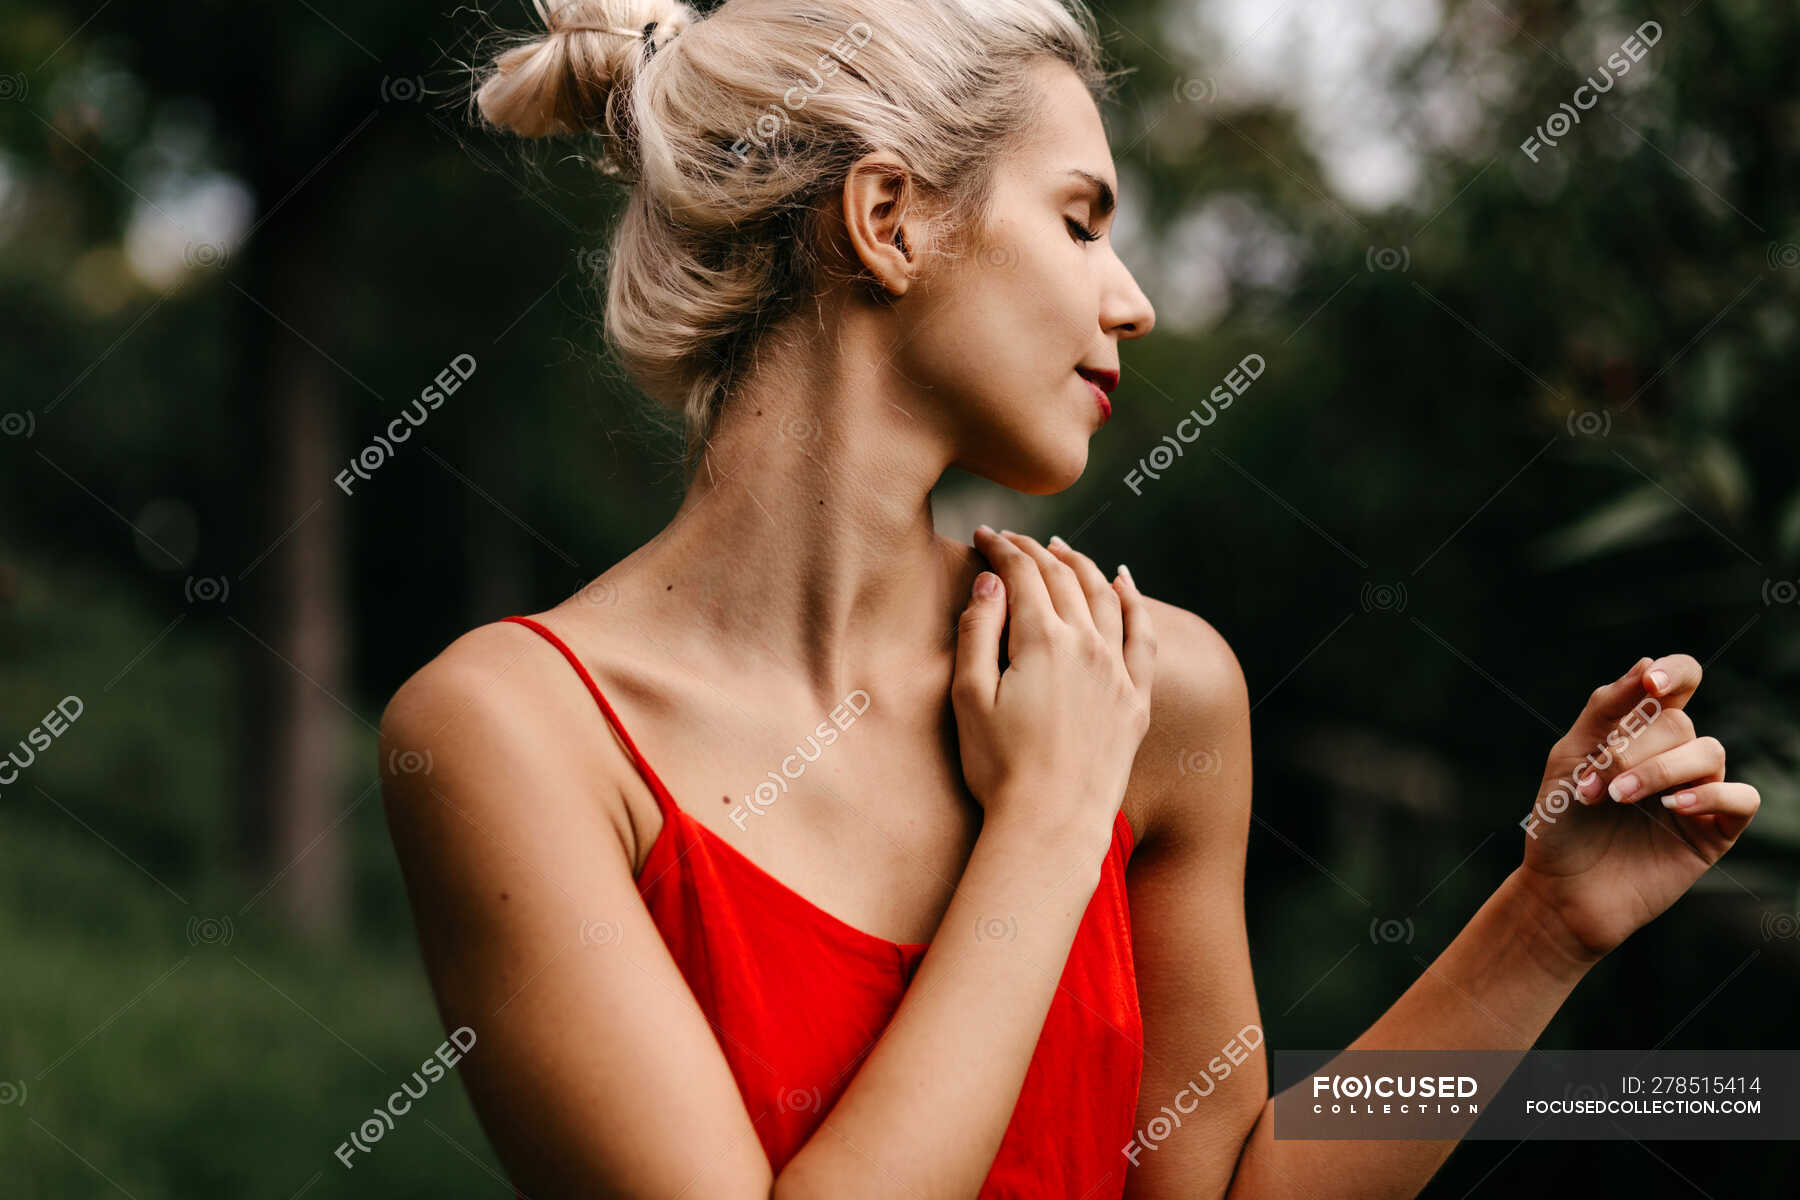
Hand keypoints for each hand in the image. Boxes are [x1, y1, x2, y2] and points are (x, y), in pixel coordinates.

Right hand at [953, 528, 1154, 841]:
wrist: (1052, 824)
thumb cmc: (998, 768)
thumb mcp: (969, 697)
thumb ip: (977, 631)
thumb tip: (991, 581)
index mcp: (1042, 640)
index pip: (1022, 574)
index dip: (1001, 548)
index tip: (983, 535)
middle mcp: (1088, 645)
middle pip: (1063, 578)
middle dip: (1035, 551)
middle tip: (1013, 540)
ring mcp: (1118, 670)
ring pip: (1105, 596)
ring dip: (1082, 565)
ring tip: (1062, 549)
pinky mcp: (1136, 699)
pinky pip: (1144, 635)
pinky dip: (1136, 601)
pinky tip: (1126, 582)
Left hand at [1517, 654, 1759, 960]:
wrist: (1561, 891)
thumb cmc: (1561, 824)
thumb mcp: (1568, 758)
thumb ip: (1604, 711)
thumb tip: (1646, 665)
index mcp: (1639, 730)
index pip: (1679, 682)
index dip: (1674, 673)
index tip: (1651, 685)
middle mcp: (1673, 756)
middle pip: (1679, 723)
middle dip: (1633, 748)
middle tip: (1595, 784)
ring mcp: (1697, 792)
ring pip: (1709, 753)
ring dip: (1660, 770)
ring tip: (1617, 797)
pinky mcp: (1714, 831)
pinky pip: (1742, 797)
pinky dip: (1711, 793)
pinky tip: (1675, 806)